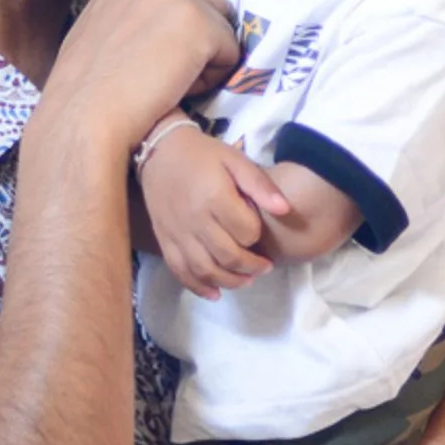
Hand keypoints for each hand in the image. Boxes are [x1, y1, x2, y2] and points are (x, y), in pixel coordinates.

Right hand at [39, 0, 236, 153]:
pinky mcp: (199, 27)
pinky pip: (231, 52)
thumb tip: (169, 26)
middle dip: (206, 30)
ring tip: (175, 83)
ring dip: (210, 55)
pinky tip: (182, 91)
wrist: (82, 120)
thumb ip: (132, 14)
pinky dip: (215, 76)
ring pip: (223, 24)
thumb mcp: (97, 32)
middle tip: (178, 68)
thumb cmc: (83, 94)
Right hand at [139, 123, 289, 297]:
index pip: (246, 232)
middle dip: (251, 267)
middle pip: (228, 256)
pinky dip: (198, 287)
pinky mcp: (165, 241)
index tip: (260, 233)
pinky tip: (215, 293)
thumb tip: (285, 210)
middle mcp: (195, 220)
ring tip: (246, 280)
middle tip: (265, 266)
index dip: (257, 236)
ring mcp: (178, 234)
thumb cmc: (203, 155)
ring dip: (230, 282)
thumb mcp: (235, 160)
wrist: (159, 151)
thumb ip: (260, 185)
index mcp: (215, 197)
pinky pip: (180, 271)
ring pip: (206, 270)